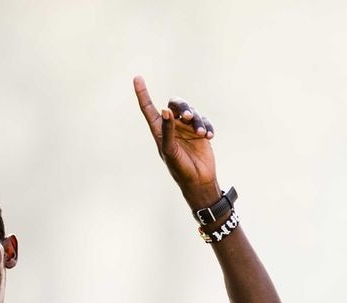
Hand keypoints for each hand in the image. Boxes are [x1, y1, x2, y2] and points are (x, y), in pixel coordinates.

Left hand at [133, 76, 218, 206]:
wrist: (199, 181)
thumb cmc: (180, 169)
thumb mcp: (170, 151)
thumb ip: (167, 131)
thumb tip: (164, 110)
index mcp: (159, 131)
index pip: (148, 109)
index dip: (142, 94)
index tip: (137, 78)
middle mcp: (172, 126)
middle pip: (176, 104)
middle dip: (184, 106)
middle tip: (189, 117)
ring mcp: (187, 128)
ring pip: (192, 111)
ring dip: (198, 120)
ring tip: (202, 133)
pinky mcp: (200, 131)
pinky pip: (205, 120)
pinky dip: (207, 126)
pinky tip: (209, 137)